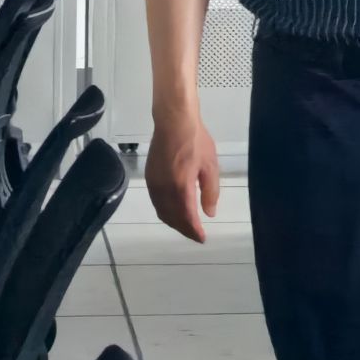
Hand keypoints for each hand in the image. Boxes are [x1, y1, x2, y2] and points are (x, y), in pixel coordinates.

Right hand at [145, 112, 220, 241]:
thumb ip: (210, 191)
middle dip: (184, 229)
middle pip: (172, 218)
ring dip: (173, 222)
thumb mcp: (210, 165)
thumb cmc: (196, 141)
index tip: (202, 238)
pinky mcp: (149, 177)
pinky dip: (165, 211)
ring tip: (186, 225)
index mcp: (181, 187)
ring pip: (162, 212)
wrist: (173, 121)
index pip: (186, 218)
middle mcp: (164, 190)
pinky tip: (173, 210)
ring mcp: (154, 184)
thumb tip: (209, 213)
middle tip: (195, 234)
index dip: (194, 231)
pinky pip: (156, 202)